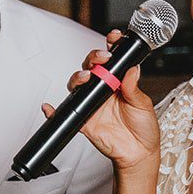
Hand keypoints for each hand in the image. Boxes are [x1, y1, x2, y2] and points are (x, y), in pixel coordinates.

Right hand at [43, 30, 160, 172]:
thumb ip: (133, 87)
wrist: (139, 154)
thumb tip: (131, 69)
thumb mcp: (143, 105)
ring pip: (78, 84)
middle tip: (102, 59)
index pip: (111, 59)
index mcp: (119, 82)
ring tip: (86, 78)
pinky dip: (53, 111)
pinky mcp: (85, 120)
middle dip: (93, 58)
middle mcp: (104, 90)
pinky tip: (49, 107)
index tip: (114, 38)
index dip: (110, 46)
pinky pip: (67, 113)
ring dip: (78, 77)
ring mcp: (93, 104)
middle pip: (91, 67)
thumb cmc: (144, 129)